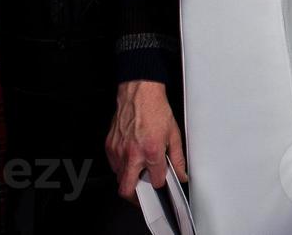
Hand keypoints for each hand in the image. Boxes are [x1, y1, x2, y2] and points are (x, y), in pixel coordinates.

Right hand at [106, 79, 187, 205]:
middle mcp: (133, 154)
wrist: (139, 94)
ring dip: (129, 179)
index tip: (161, 181)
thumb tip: (181, 173)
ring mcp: (119, 151)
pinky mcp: (110, 146)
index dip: (160, 183)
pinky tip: (130, 160)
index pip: (155, 180)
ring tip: (139, 173)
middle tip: (143, 196)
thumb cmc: (156, 110)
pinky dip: (121, 167)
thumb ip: (178, 158)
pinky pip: (113, 165)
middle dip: (136, 198)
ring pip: (119, 178)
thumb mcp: (174, 134)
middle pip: (127, 190)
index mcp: (151, 152)